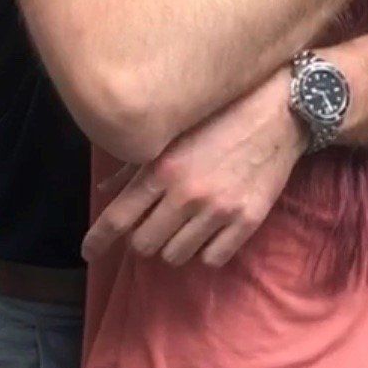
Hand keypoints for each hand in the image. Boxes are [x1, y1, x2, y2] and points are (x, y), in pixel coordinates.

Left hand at [82, 68, 305, 268]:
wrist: (279, 109)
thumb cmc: (221, 113)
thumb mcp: (174, 130)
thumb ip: (135, 162)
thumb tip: (105, 191)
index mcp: (162, 168)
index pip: (118, 217)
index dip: (97, 239)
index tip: (88, 251)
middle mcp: (187, 193)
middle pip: (144, 244)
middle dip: (141, 238)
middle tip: (150, 224)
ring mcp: (219, 210)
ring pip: (175, 256)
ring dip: (172, 244)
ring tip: (182, 224)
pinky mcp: (247, 221)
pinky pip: (212, 259)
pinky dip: (205, 250)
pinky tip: (208, 230)